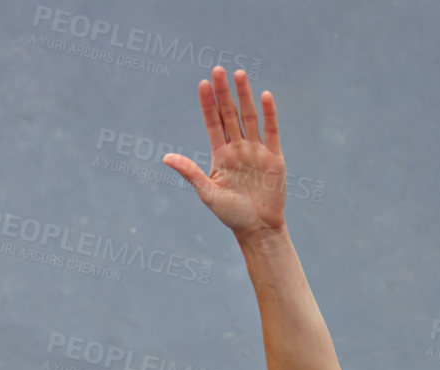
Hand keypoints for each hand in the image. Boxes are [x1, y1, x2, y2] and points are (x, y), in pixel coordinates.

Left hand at [163, 67, 285, 237]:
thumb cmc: (231, 215)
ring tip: (238, 74)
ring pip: (249, 117)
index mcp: (221, 156)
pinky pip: (271, 130)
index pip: (213, 123)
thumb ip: (190, 172)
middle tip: (218, 70)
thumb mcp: (208, 193)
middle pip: (230, 114)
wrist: (258, 229)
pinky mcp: (274, 156)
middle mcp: (238, 148)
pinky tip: (264, 95)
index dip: (208, 104)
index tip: (202, 84)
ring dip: (244, 96)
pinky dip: (268, 113)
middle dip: (224, 93)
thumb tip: (166, 157)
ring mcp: (256, 151)